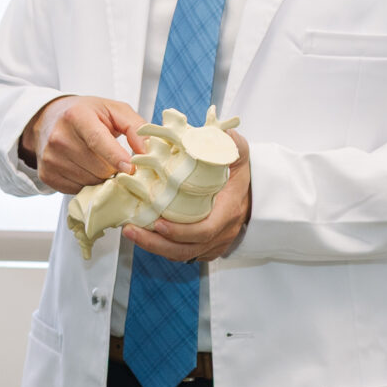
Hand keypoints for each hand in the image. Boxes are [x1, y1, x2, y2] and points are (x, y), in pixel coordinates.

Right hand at [19, 94, 147, 195]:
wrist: (49, 119)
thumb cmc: (87, 114)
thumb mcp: (114, 110)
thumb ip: (136, 127)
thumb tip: (149, 152)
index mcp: (76, 115)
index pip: (98, 141)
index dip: (117, 157)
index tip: (131, 169)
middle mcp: (59, 137)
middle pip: (98, 167)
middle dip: (114, 169)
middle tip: (118, 161)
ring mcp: (51, 158)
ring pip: (90, 182)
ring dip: (102, 178)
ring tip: (100, 162)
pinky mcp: (47, 175)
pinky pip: (78, 190)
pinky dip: (87, 184)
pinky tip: (86, 169)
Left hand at [127, 129, 251, 262]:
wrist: (255, 191)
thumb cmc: (241, 171)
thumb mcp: (238, 152)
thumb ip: (228, 142)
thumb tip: (220, 133)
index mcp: (228, 210)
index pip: (205, 230)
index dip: (180, 231)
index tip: (158, 223)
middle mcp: (222, 231)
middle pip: (187, 249)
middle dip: (156, 244)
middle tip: (131, 231)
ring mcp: (215, 242)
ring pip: (183, 254)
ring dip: (154, 247)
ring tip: (131, 232)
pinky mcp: (207, 246)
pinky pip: (184, 253)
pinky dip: (163, 248)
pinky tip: (145, 236)